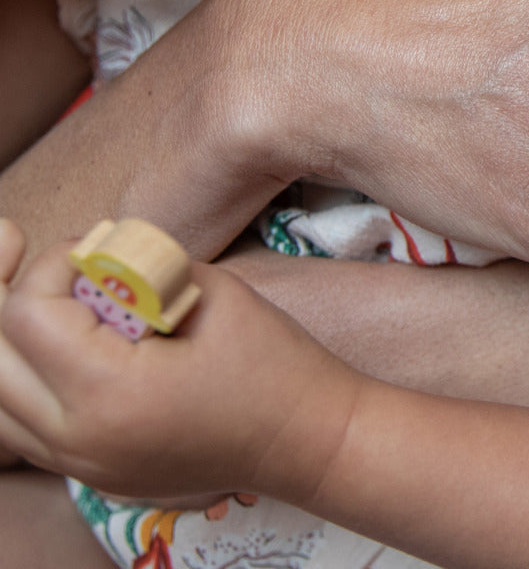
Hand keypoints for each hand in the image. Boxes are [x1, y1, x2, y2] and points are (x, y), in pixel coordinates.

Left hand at [0, 219, 352, 503]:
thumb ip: (142, 269)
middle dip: (14, 295)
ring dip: (13, 342)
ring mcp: (80, 466)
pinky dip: (26, 380)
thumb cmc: (272, 362)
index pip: (26, 316)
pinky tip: (64, 345)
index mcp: (111, 392)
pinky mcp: (90, 474)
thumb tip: (94, 256)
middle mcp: (78, 439)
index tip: (98, 248)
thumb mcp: (213, 292)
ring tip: (53, 299)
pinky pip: (22, 428)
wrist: (306, 439)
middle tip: (49, 258)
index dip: (52, 265)